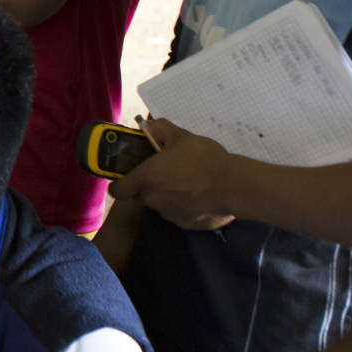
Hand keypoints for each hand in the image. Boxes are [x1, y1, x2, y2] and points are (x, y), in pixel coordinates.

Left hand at [110, 118, 236, 231]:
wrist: (233, 186)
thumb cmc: (203, 159)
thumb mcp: (180, 136)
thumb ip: (160, 129)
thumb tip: (149, 126)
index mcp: (145, 179)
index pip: (117, 190)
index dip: (119, 184)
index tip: (128, 177)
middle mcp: (153, 200)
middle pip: (141, 196)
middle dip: (148, 186)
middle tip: (166, 173)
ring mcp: (170, 215)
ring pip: (160, 205)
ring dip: (167, 196)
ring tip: (187, 183)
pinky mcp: (187, 225)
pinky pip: (179, 215)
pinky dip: (185, 207)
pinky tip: (200, 196)